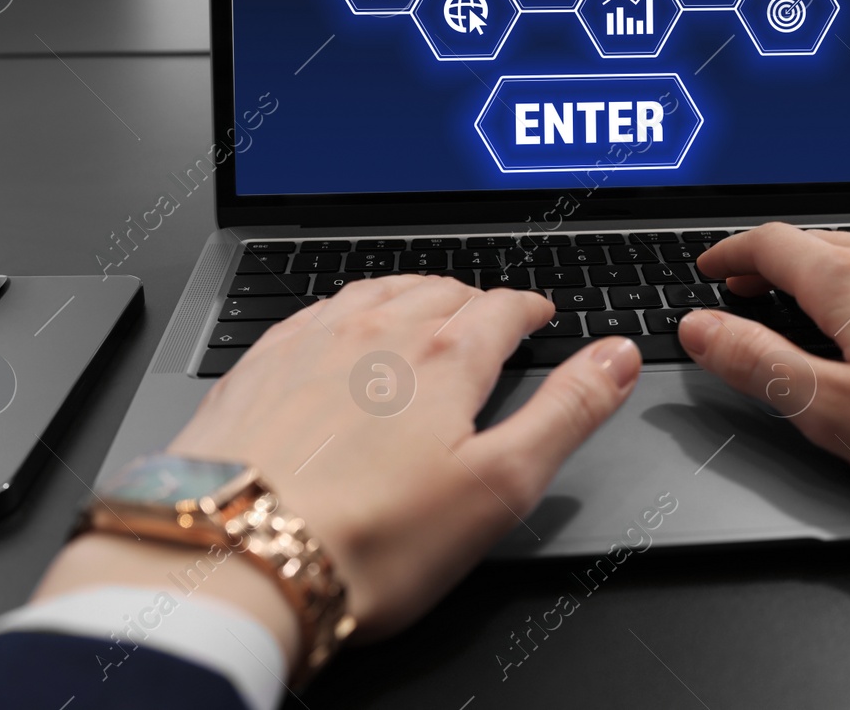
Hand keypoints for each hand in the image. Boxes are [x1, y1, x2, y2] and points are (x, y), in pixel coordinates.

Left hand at [37, 276, 639, 657]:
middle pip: (441, 291)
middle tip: (490, 320)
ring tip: (425, 311)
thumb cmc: (369, 540)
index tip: (538, 316)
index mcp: (445, 356)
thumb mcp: (500, 486)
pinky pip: (316, 311)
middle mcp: (376, 331)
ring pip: (376, 291)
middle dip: (475, 300)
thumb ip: (567, 412)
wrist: (233, 558)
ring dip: (412, 295)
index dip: (530, 309)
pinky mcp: (259, 364)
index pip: (503, 308)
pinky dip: (347, 310)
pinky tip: (343, 332)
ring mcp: (311, 341)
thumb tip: (617, 357)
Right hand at [677, 223, 849, 521]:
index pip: (772, 244)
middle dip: (771, 258)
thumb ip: (762, 366)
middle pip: (818, 241)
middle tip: (743, 281)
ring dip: (822, 266)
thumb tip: (702, 330)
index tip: (711, 267)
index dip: (730, 253)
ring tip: (804, 295)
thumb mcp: (840, 414)